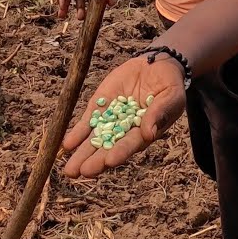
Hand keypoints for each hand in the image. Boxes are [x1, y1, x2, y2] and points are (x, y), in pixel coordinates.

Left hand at [61, 56, 186, 177]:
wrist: (157, 66)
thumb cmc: (170, 85)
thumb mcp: (171, 96)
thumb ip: (160, 113)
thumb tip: (149, 133)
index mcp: (145, 132)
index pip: (131, 144)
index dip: (121, 152)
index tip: (110, 161)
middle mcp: (125, 130)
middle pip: (108, 148)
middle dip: (95, 161)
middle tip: (81, 172)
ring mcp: (111, 119)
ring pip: (94, 139)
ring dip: (81, 154)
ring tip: (69, 170)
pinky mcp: (100, 106)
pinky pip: (87, 122)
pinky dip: (77, 133)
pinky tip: (66, 145)